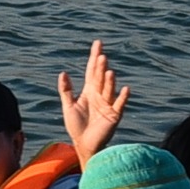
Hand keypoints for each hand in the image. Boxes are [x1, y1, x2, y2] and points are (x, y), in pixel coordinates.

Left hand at [58, 42, 129, 160]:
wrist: (84, 144)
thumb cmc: (76, 126)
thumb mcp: (68, 106)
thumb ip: (66, 90)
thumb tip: (63, 72)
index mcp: (89, 91)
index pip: (92, 71)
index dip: (94, 57)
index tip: (98, 44)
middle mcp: (100, 95)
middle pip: (100, 78)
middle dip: (101, 68)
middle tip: (101, 56)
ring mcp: (108, 104)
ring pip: (108, 90)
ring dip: (109, 81)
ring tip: (108, 71)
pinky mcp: (114, 116)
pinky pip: (119, 105)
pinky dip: (122, 97)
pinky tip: (126, 89)